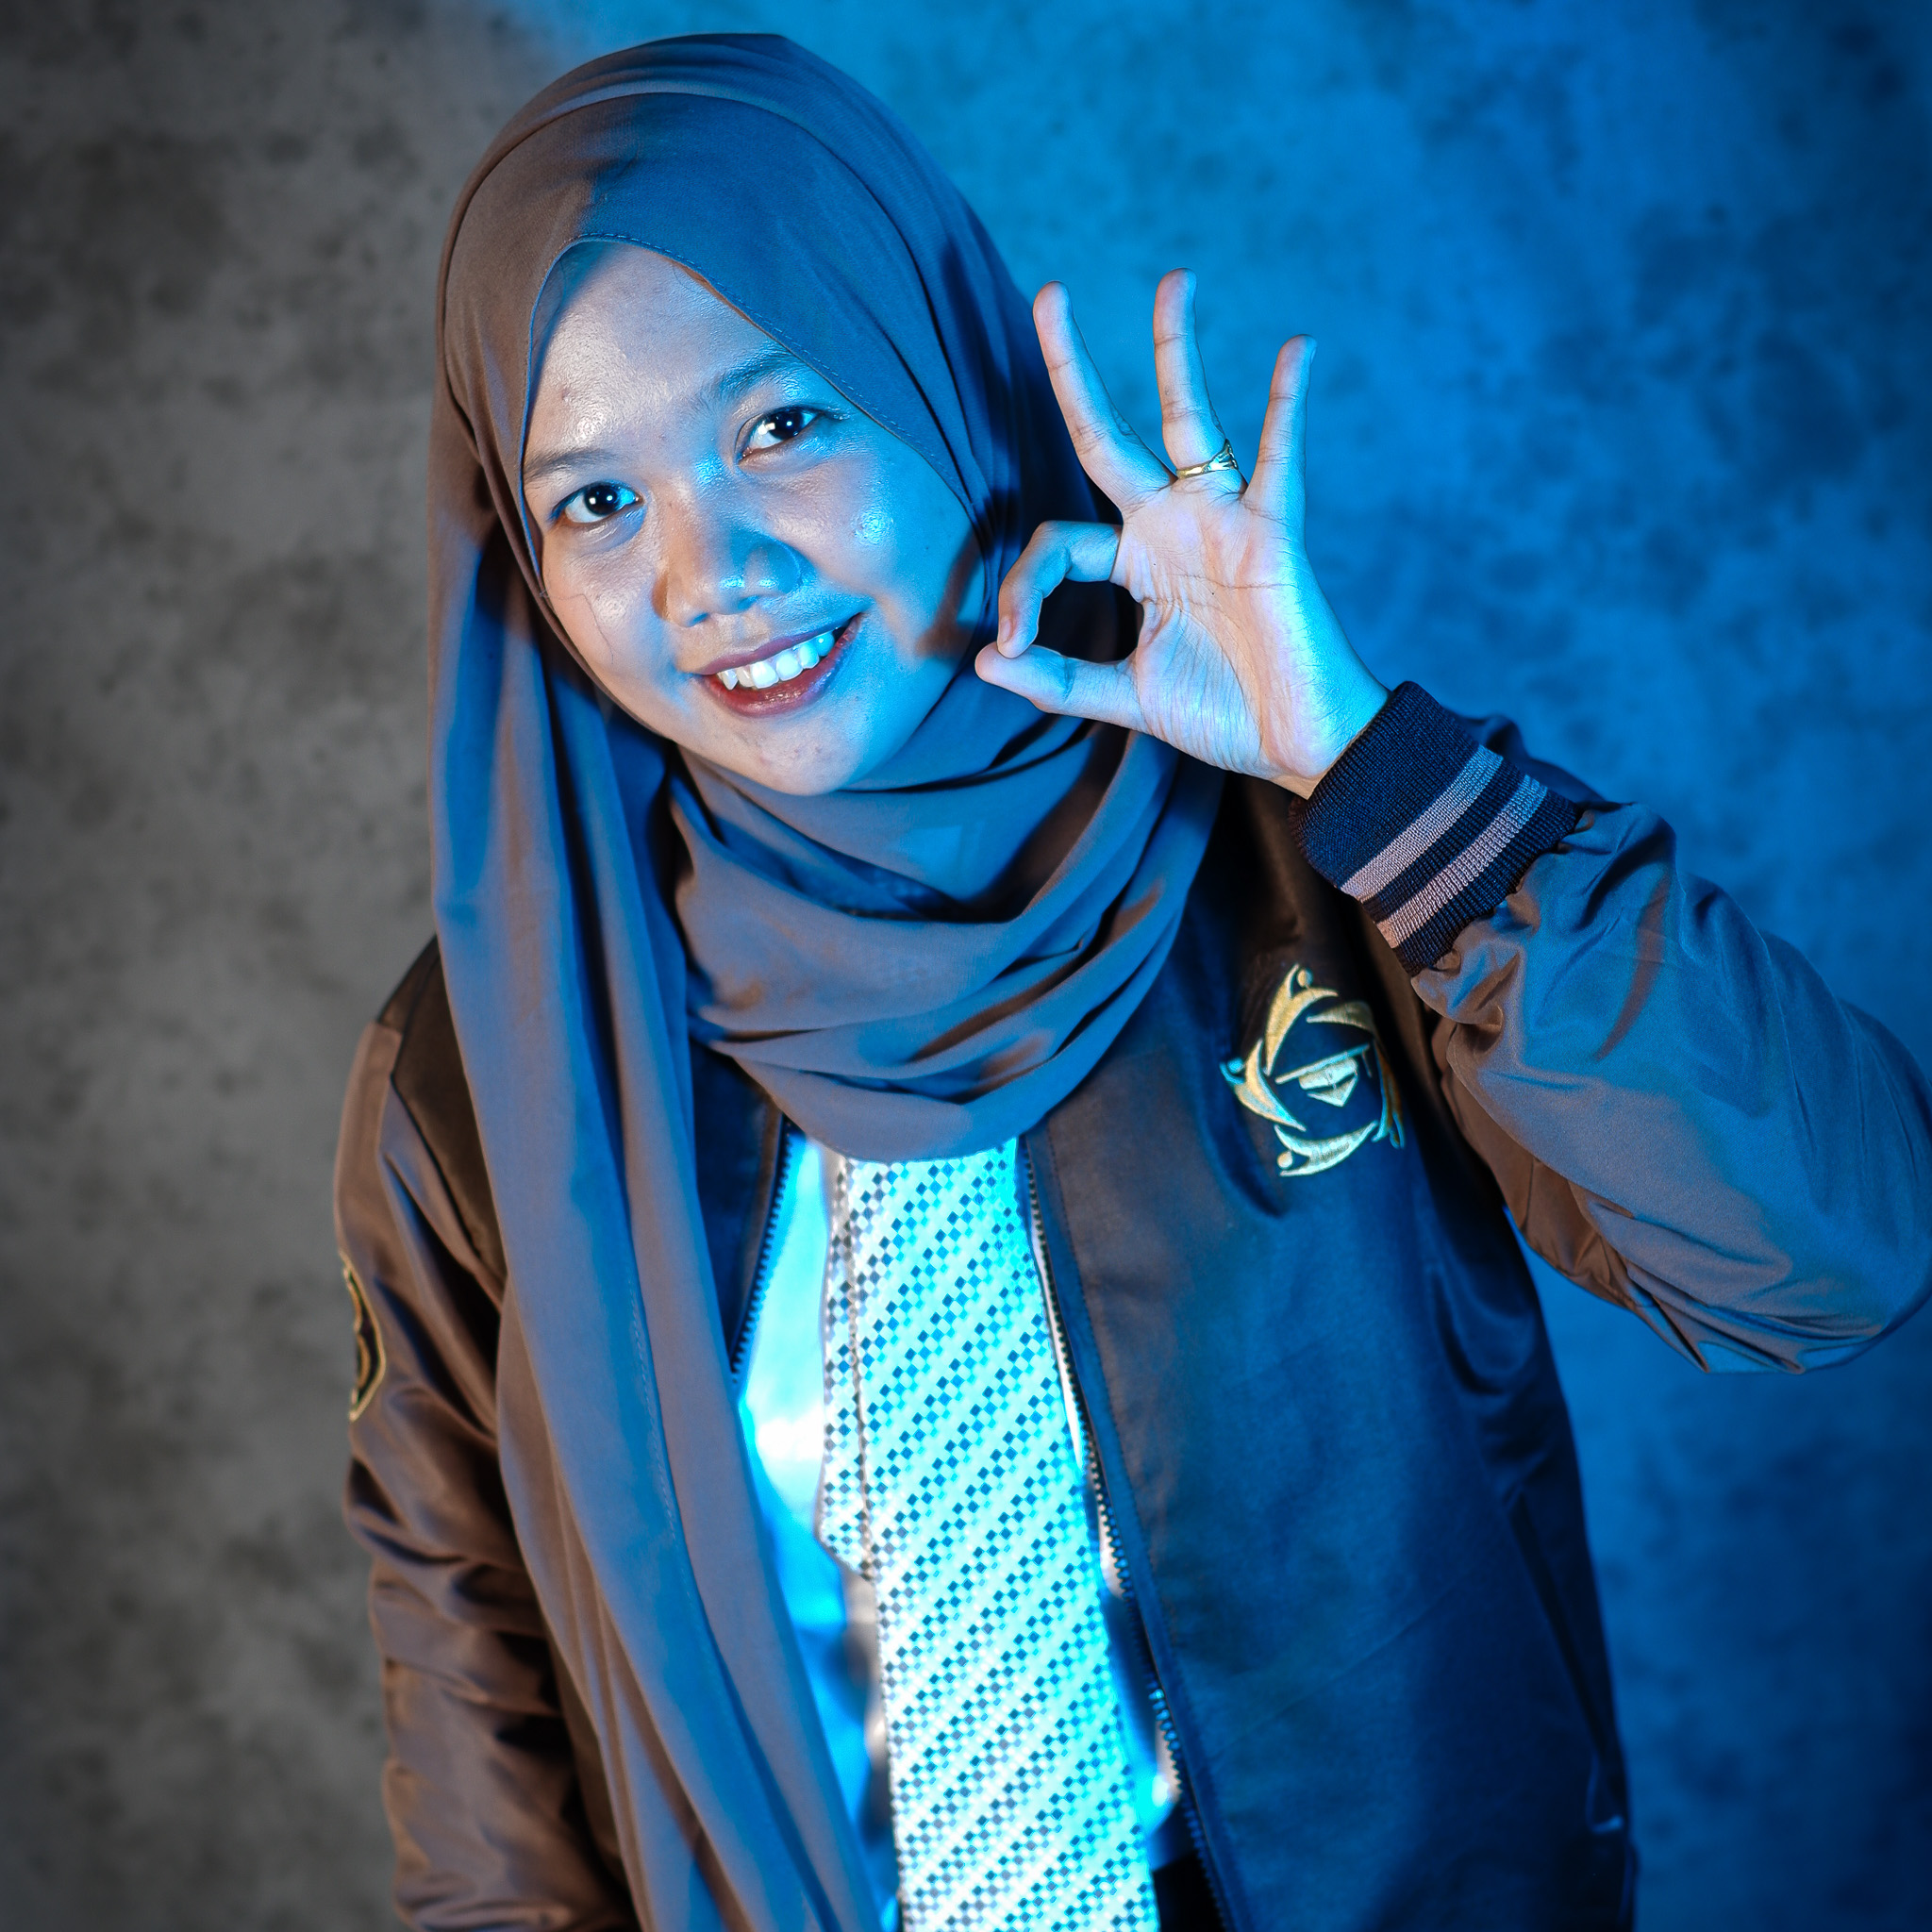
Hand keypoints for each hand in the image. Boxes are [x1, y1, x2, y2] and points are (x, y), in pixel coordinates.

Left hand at [975, 271, 1387, 796]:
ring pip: (1189, 420)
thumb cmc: (1223, 715)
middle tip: (1048, 292)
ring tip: (1174, 280)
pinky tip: (1298, 349)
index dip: (1021, 587)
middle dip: (1074, 368)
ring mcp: (1219, 521)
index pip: (1057, 541)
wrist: (1297, 741)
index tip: (1010, 643)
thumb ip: (1058, 681)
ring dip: (1177, 350)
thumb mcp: (1126, 698)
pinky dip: (1287, 405)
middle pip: (1107, 435)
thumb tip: (983, 659)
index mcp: (1133, 562)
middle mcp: (1168, 526)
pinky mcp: (1271, 533)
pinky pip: (1278, 457)